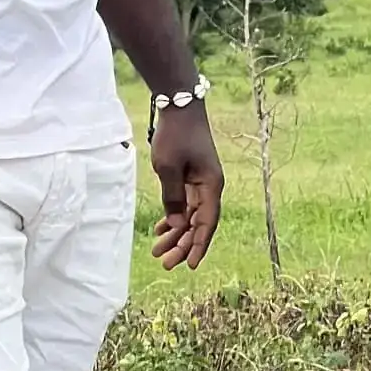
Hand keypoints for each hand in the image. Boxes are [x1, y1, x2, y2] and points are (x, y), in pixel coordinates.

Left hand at [150, 105, 222, 268]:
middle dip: (183, 244)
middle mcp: (210, 187)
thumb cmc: (175, 135)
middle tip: (165, 263)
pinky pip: (185, 204)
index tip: (189, 265)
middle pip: (198, 223)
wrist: (179, 105)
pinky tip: (162, 229)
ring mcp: (201, 182)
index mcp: (211, 186)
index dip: (198, 245)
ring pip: (190, 216)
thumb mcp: (169, 167)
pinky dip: (174, 217)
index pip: (207, 223)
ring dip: (176, 233)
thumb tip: (178, 225)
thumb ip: (173, 198)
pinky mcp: (191, 177)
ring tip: (158, 250)